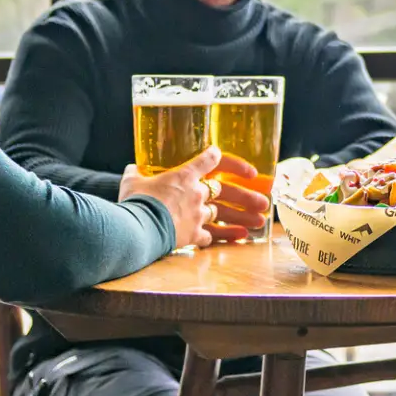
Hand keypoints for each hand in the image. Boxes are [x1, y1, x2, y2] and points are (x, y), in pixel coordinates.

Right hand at [118, 146, 255, 249]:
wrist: (137, 228)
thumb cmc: (134, 201)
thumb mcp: (131, 181)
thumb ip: (135, 173)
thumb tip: (132, 169)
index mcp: (183, 176)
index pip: (208, 160)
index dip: (220, 157)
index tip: (229, 157)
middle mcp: (196, 193)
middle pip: (226, 191)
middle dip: (246, 196)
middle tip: (264, 201)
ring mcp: (197, 215)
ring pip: (224, 215)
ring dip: (242, 218)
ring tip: (259, 222)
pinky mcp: (193, 235)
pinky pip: (213, 236)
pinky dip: (225, 237)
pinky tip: (239, 239)